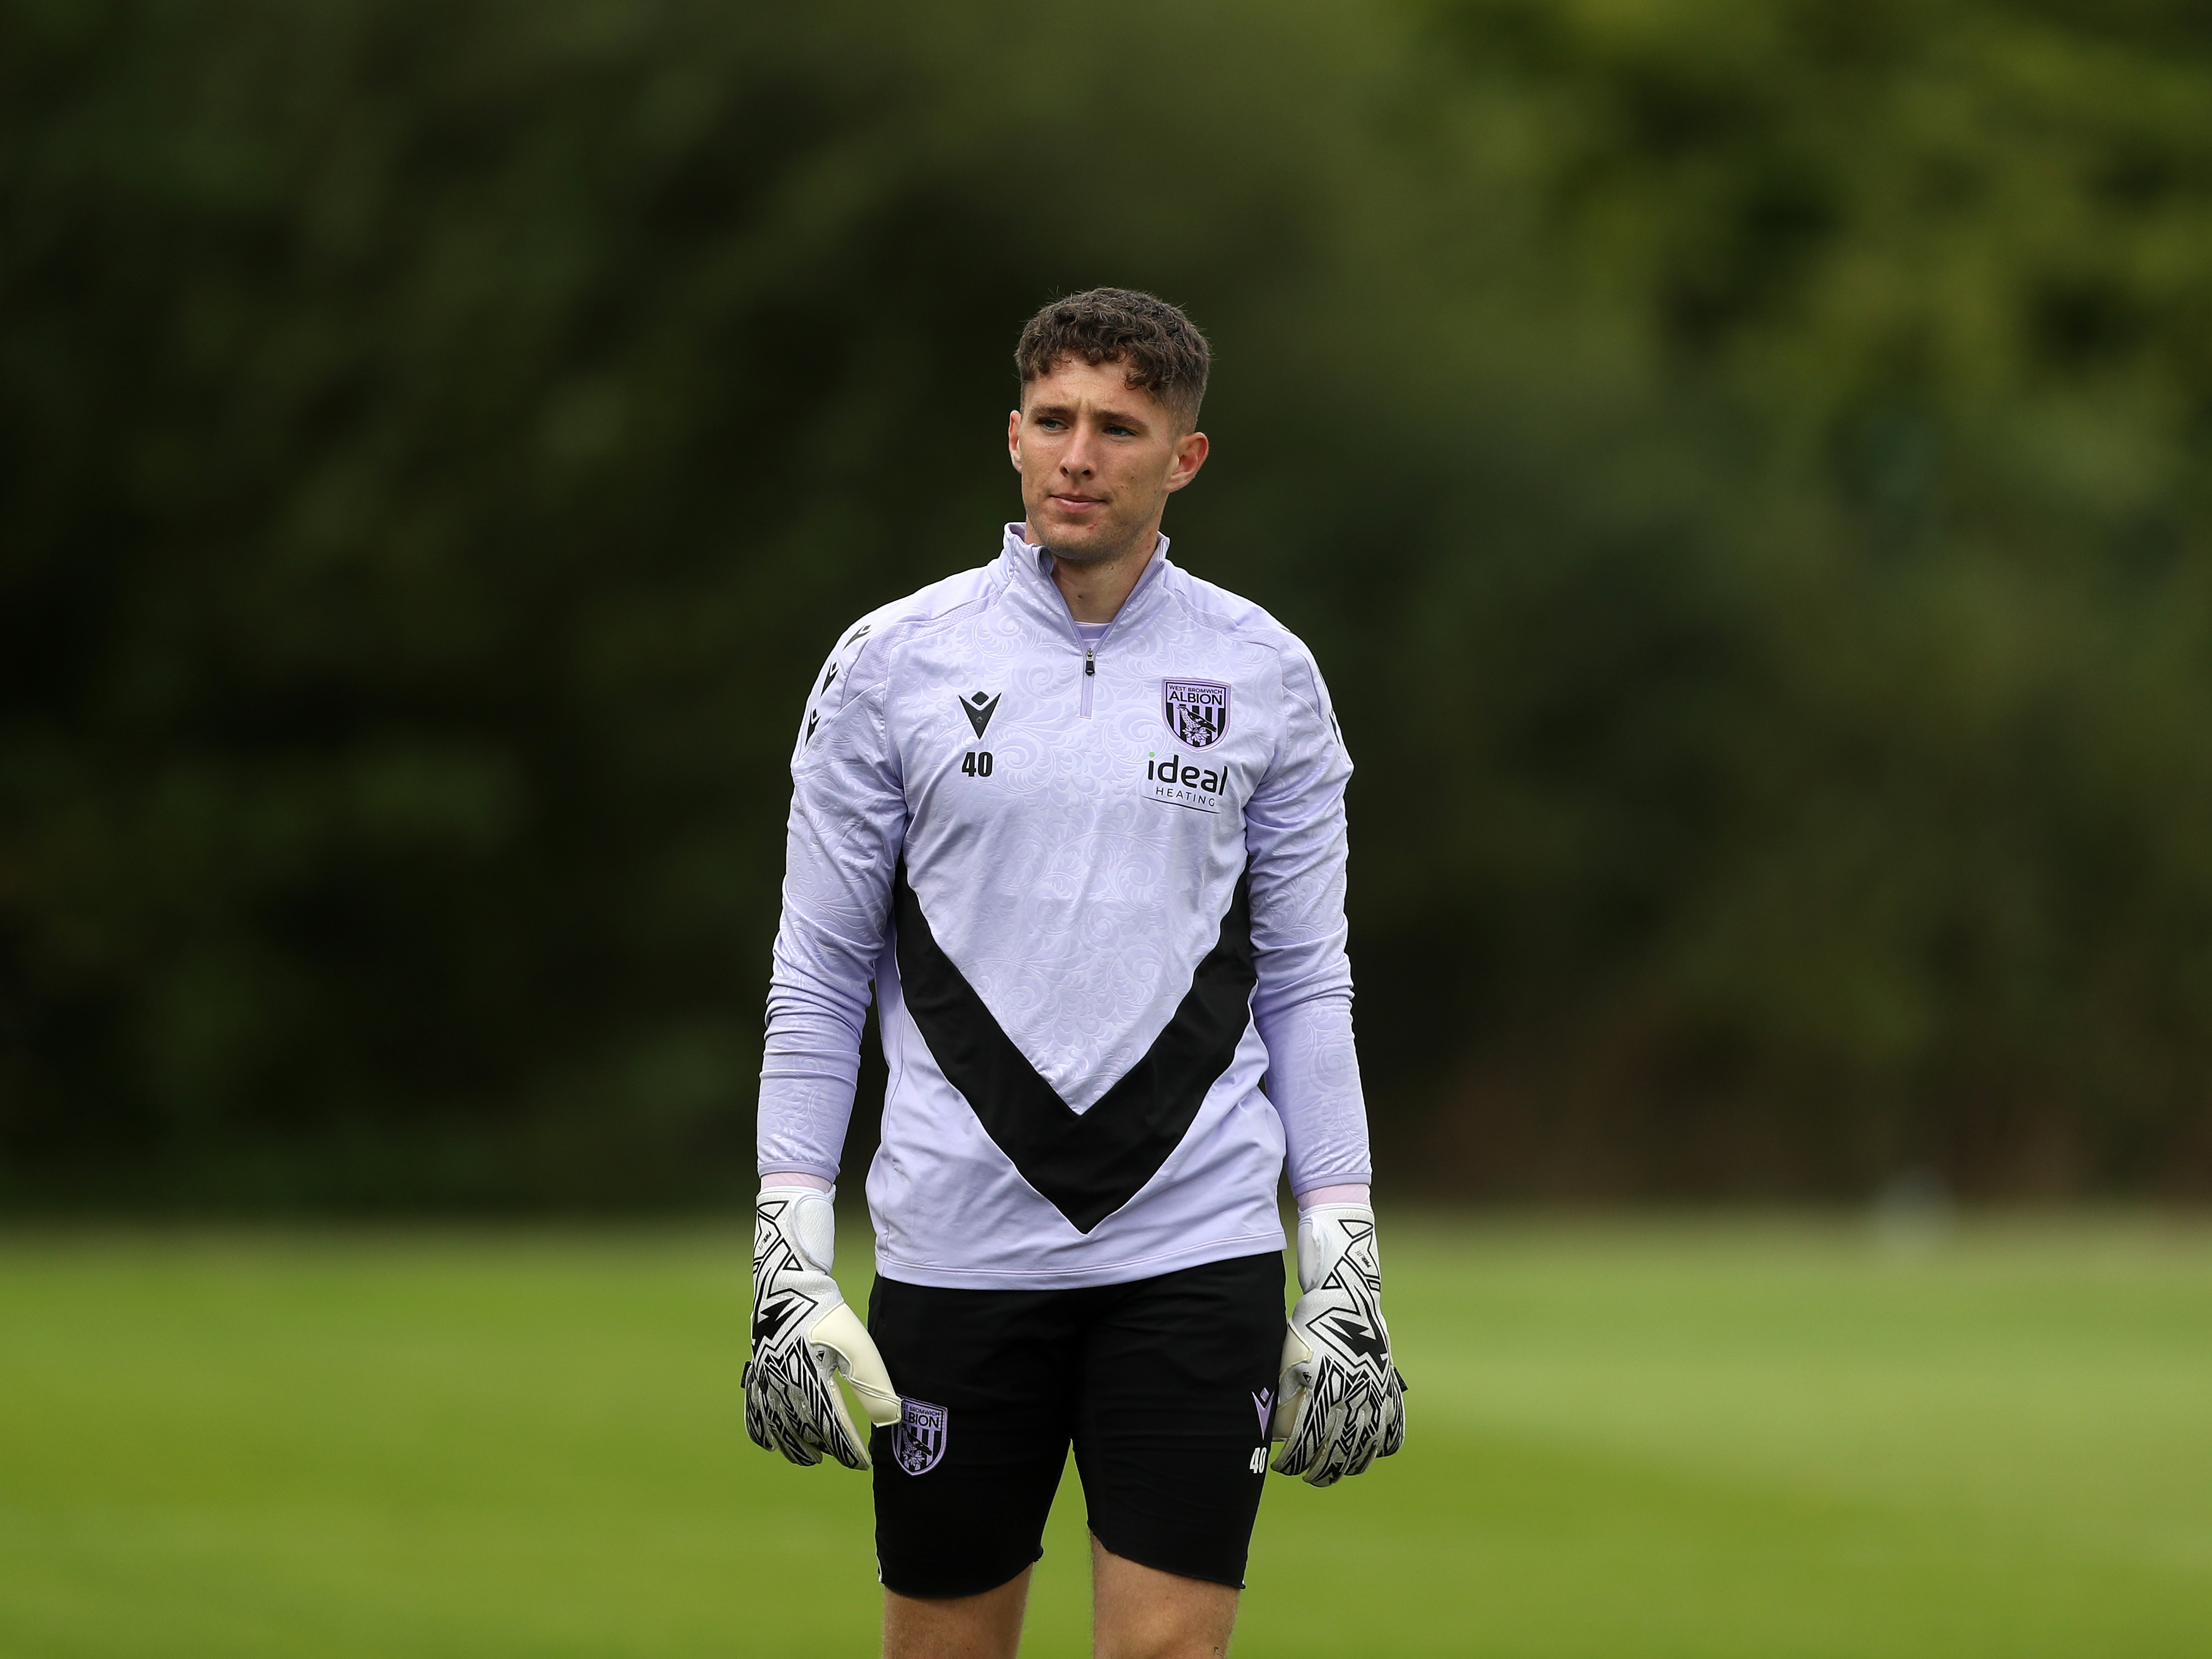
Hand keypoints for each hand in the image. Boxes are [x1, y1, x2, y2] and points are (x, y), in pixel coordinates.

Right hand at [743, 1186, 901, 1468]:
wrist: (789, 1284)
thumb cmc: (829, 1314)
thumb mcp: (858, 1346)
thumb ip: (873, 1385)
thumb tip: (890, 1420)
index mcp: (813, 1381)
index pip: (833, 1430)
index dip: (849, 1450)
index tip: (864, 1462)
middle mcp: (785, 1387)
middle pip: (805, 1432)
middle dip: (826, 1449)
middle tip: (843, 1457)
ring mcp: (766, 1382)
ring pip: (778, 1429)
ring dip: (795, 1448)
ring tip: (811, 1460)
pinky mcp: (756, 1373)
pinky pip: (753, 1412)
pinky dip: (761, 1433)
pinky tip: (771, 1445)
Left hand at [1269, 1203, 1406, 1485]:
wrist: (1347, 1297)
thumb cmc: (1308, 1325)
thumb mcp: (1286, 1356)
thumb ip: (1283, 1393)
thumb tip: (1269, 1430)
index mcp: (1324, 1389)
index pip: (1306, 1442)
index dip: (1291, 1462)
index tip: (1280, 1467)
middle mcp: (1353, 1397)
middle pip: (1337, 1454)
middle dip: (1317, 1472)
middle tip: (1304, 1476)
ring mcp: (1377, 1396)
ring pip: (1366, 1450)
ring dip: (1347, 1467)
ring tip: (1333, 1472)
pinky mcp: (1391, 1392)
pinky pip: (1393, 1433)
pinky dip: (1380, 1447)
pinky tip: (1366, 1452)